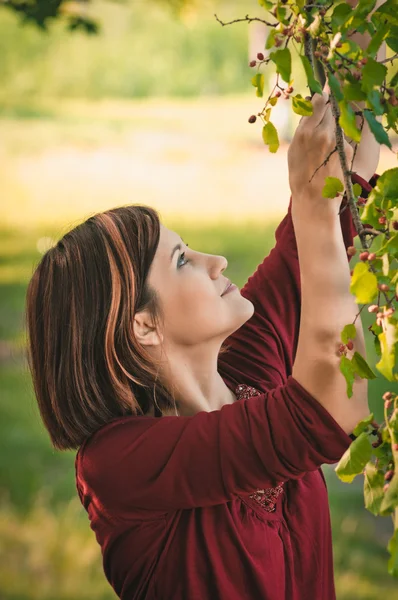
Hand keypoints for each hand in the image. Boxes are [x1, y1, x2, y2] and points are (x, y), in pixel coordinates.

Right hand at [288, 91, 353, 210]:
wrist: (314, 199)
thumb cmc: (300, 176)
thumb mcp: (294, 150)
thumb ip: (303, 129)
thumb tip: (311, 110)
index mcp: (305, 132)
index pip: (319, 101)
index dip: (321, 98)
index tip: (321, 97)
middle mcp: (322, 133)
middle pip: (330, 109)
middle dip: (327, 111)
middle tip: (322, 120)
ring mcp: (336, 141)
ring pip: (337, 122)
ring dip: (332, 126)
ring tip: (323, 144)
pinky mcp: (346, 148)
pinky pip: (342, 136)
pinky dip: (337, 140)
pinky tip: (330, 155)